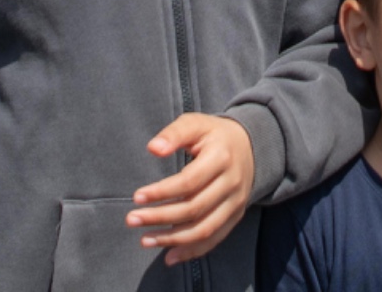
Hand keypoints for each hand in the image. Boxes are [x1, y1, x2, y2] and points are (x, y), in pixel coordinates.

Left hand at [127, 114, 254, 264]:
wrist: (250, 146)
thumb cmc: (214, 135)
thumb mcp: (196, 123)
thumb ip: (174, 134)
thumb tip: (153, 149)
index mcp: (221, 157)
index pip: (189, 182)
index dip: (162, 192)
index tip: (137, 197)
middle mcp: (232, 183)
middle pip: (194, 209)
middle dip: (160, 217)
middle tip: (131, 219)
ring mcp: (236, 203)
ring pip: (203, 229)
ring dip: (172, 239)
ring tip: (144, 240)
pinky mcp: (235, 217)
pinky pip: (214, 239)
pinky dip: (191, 252)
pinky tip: (169, 257)